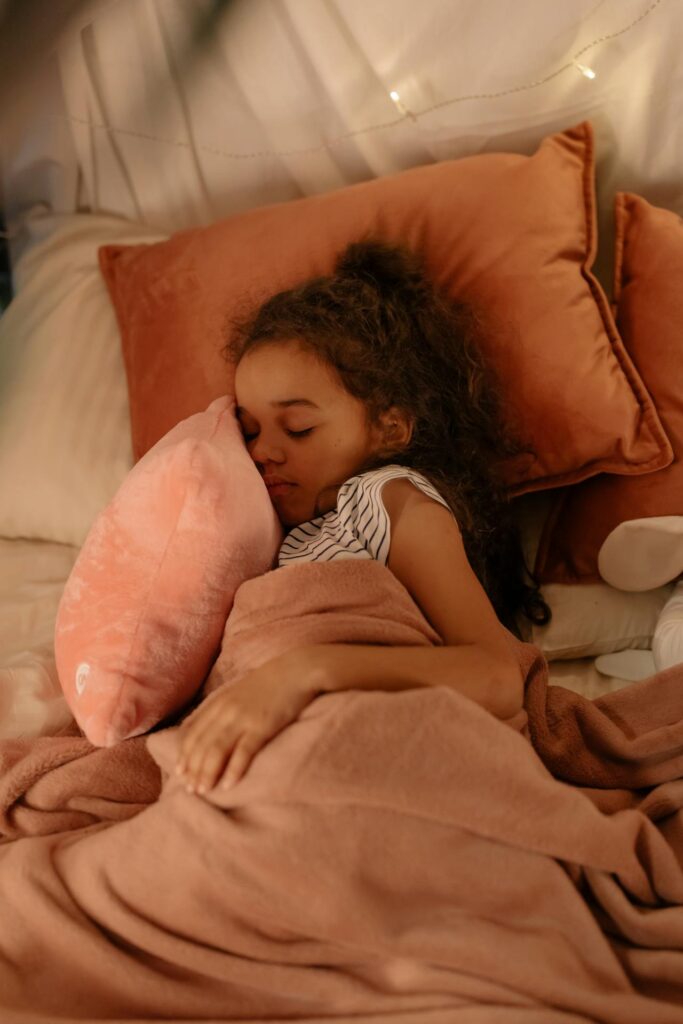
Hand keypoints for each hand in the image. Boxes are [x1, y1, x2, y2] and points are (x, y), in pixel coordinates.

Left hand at [175, 645, 326, 794]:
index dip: (184, 754)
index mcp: (219, 702)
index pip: (192, 732)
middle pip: (201, 744)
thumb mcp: (239, 691)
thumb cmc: (270, 683)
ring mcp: (243, 718)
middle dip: (193, 769)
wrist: (297, 670)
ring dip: (207, 773)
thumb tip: (208, 728)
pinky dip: (233, 770)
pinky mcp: (262, 726)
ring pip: (216, 750)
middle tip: (190, 789)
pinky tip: (227, 785)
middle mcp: (226, 710)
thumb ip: (222, 707)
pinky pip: (243, 752)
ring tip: (204, 791)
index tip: (180, 772)